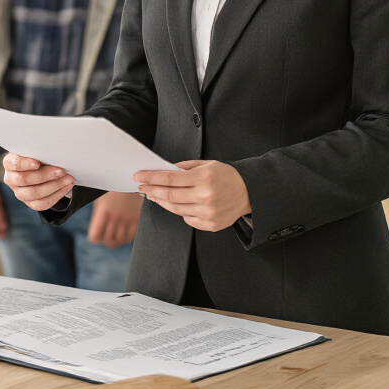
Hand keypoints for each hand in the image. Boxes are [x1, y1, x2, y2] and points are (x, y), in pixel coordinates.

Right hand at [1, 153, 73, 211]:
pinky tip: (66, 186)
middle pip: (25, 180)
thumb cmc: (37, 156)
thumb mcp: (35, 151)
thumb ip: (39, 152)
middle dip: (45, 175)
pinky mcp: (30, 203)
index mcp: (9, 163)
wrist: (40, 169)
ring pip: (35, 193)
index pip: (14, 164)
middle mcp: (11, 179)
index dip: (25, 164)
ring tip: (68, 179)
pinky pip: (43, 203)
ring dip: (54, 186)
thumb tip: (53, 153)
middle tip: (61, 171)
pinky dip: (57, 195)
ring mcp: (19, 193)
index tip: (38, 163)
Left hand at [88, 192, 141, 247]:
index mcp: (103, 210)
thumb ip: (98, 213)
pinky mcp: (136, 219)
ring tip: (113, 239)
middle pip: (107, 239)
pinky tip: (122, 236)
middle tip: (105, 240)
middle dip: (105, 241)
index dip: (94, 239)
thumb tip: (96, 229)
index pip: (95, 235)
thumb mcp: (100, 198)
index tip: (96, 238)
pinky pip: (130, 237)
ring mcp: (126, 218)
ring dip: (115, 242)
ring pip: (119, 240)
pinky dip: (125, 239)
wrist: (129, 179)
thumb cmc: (111, 188)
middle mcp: (114, 216)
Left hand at [134, 160, 250, 232]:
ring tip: (153, 194)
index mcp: (204, 178)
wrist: (250, 193)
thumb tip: (162, 171)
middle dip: (151, 190)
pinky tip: (175, 204)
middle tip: (141, 186)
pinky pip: (187, 218)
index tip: (139, 176)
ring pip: (176, 209)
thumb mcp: (206, 164)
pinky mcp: (210, 224)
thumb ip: (184, 168)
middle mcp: (205, 197)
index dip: (151, 178)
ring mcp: (208, 213)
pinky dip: (180, 211)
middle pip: (169, 196)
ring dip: (161, 201)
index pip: (170, 179)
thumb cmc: (227, 176)